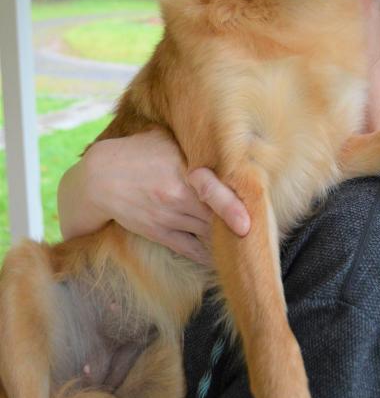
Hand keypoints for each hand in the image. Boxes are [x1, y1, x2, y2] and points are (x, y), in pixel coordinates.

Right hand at [58, 129, 249, 264]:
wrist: (100, 179)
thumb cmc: (137, 153)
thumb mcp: (165, 140)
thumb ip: (194, 145)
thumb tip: (226, 137)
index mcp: (182, 171)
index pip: (212, 190)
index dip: (231, 206)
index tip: (248, 221)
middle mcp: (177, 197)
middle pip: (214, 217)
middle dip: (237, 225)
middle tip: (262, 233)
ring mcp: (168, 217)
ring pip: (206, 235)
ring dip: (226, 241)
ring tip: (248, 247)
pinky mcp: (160, 233)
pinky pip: (189, 249)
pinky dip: (207, 256)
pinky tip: (222, 259)